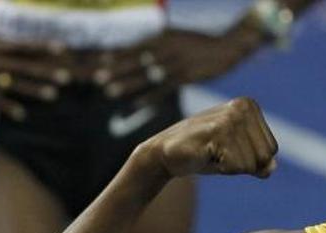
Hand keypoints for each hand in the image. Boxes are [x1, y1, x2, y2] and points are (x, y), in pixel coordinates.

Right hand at [0, 36, 75, 119]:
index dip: (42, 46)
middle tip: (67, 77)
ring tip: (53, 95)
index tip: (62, 48)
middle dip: (45, 71)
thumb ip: (2, 44)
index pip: (23, 46)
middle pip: (23, 65)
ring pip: (12, 82)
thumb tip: (20, 47)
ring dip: (33, 88)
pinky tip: (22, 115)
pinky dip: (7, 106)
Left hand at [93, 24, 263, 105]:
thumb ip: (160, 42)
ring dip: (128, 82)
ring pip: (147, 74)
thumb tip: (141, 49)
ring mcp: (177, 63)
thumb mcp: (178, 36)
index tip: (99, 61)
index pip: (134, 46)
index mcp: (163, 37)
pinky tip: (137, 102)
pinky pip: (165, 88)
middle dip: (116, 68)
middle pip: (136, 60)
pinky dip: (150, 95)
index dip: (117, 54)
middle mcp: (167, 48)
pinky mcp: (187, 76)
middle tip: (97, 77)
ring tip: (110, 90)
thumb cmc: (201, 43)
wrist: (228, 46)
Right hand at [137, 97, 277, 178]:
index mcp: (249, 106)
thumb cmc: (205, 153)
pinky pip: (235, 166)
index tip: (228, 150)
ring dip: (230, 167)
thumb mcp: (238, 157)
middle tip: (219, 153)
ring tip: (211, 153)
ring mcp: (230, 118)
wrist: (164, 153)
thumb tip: (271, 168)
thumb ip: (259, 161)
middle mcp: (242, 107)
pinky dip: (220, 168)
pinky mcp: (217, 131)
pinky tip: (205, 155)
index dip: (250, 160)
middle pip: (264, 157)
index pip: (271, 150)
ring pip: (250, 164)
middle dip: (242, 165)